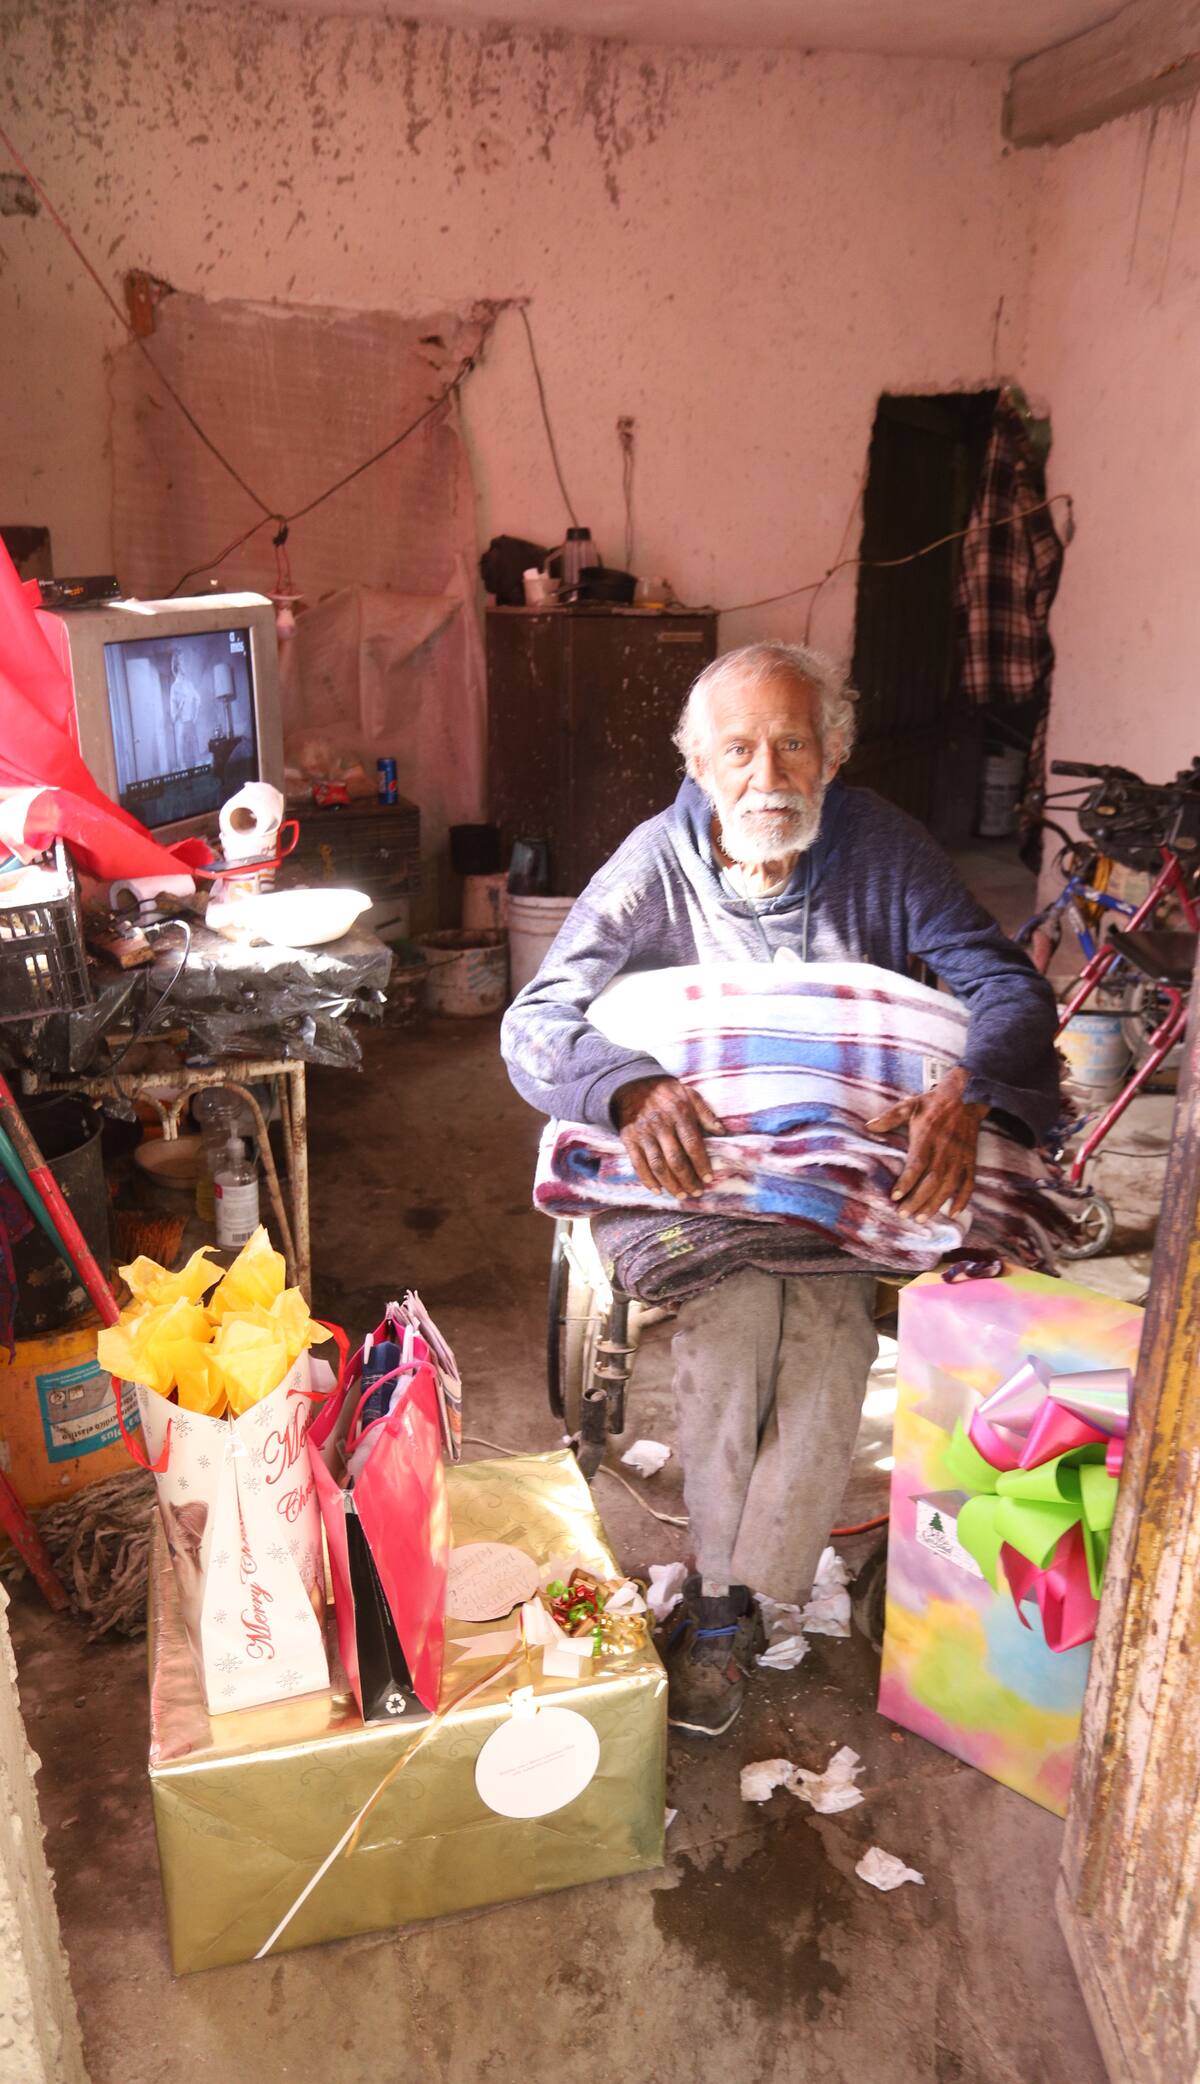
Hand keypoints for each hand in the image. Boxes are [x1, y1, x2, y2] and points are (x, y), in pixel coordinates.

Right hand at [613, 1076, 724, 1199]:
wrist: (632, 1083)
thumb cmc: (666, 1092)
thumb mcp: (689, 1094)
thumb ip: (706, 1113)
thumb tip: (723, 1132)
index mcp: (679, 1114)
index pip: (692, 1144)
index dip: (701, 1164)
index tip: (708, 1178)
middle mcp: (661, 1126)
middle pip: (675, 1159)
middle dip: (688, 1179)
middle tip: (697, 1192)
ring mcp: (643, 1134)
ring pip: (657, 1165)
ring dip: (670, 1184)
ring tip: (681, 1195)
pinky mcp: (629, 1140)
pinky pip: (638, 1164)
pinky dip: (647, 1180)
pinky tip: (658, 1190)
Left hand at [866, 1067, 986, 1219]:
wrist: (967, 1095)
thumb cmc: (934, 1102)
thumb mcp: (910, 1105)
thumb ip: (890, 1117)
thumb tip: (869, 1126)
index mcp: (928, 1136)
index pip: (917, 1164)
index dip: (906, 1182)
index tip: (895, 1196)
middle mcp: (945, 1149)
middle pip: (932, 1180)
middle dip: (918, 1200)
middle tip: (904, 1215)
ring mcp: (960, 1156)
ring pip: (949, 1185)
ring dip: (936, 1203)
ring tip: (922, 1218)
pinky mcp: (971, 1159)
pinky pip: (969, 1182)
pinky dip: (963, 1198)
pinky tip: (954, 1211)